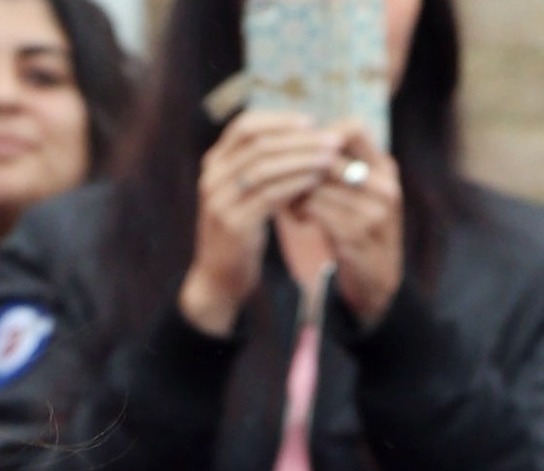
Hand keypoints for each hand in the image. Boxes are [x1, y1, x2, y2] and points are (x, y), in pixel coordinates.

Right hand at [179, 107, 340, 337]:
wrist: (218, 279)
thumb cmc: (240, 232)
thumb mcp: (242, 193)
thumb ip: (257, 164)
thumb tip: (298, 133)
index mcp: (214, 164)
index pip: (245, 125)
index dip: (279, 119)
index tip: (310, 122)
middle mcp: (212, 179)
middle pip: (259, 144)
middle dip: (299, 140)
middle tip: (331, 140)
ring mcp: (220, 202)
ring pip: (265, 168)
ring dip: (302, 160)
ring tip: (330, 159)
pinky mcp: (234, 225)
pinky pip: (270, 195)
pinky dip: (295, 184)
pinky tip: (315, 181)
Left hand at [304, 125, 403, 323]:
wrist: (379, 284)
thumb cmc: (360, 235)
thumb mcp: (360, 197)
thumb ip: (341, 172)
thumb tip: (299, 142)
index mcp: (386, 169)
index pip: (355, 129)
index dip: (324, 135)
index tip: (302, 152)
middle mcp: (383, 186)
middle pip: (330, 158)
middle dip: (301, 168)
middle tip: (282, 179)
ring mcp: (372, 212)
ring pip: (319, 185)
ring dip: (296, 193)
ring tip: (288, 203)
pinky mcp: (356, 237)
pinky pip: (317, 212)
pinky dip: (301, 212)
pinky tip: (298, 220)